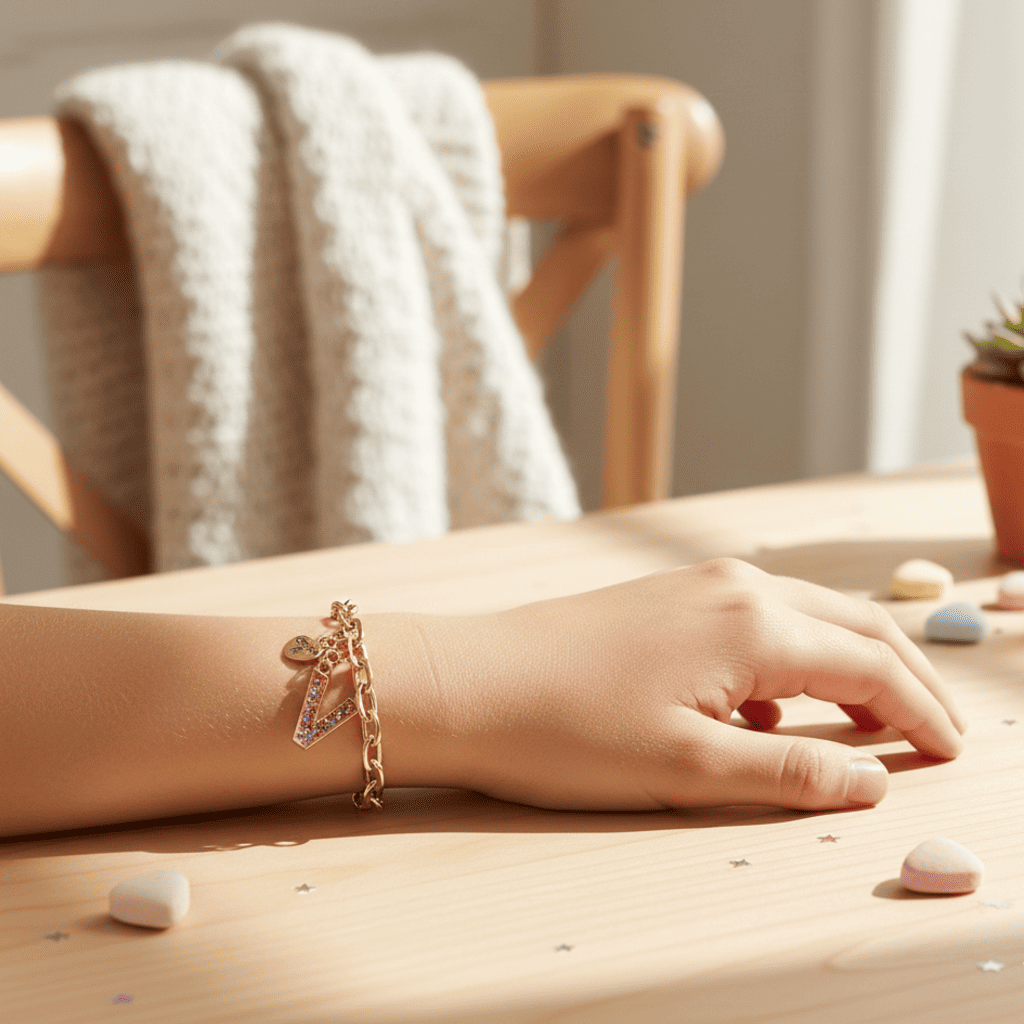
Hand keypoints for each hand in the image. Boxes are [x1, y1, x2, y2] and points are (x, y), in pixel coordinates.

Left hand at [428, 558, 966, 811]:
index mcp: (755, 625)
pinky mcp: (666, 595)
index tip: (953, 752)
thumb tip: (869, 780)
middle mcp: (736, 587)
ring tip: (867, 718)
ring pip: (806, 616)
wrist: (468, 682)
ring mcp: (697, 583)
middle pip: (852, 626)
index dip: (920, 713)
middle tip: (934, 732)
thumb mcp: (689, 768)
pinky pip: (756, 618)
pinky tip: (767, 705)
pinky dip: (790, 656)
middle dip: (901, 678)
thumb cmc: (567, 729)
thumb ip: (790, 771)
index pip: (871, 667)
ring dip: (847, 662)